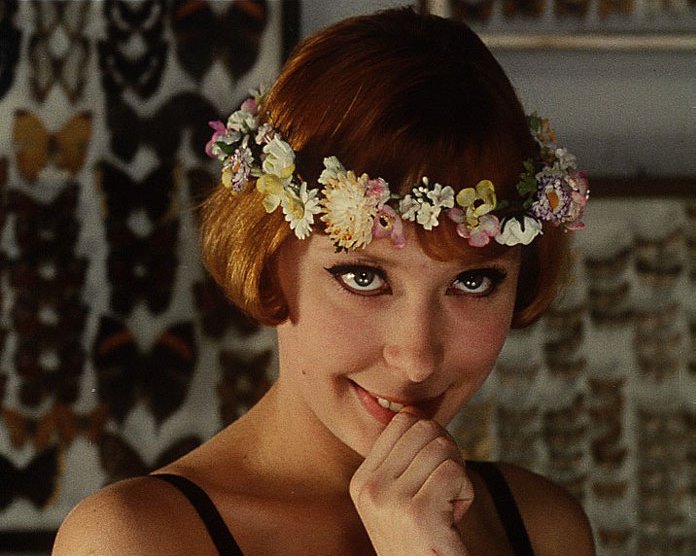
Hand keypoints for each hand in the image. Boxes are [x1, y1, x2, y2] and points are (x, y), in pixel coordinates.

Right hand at [350, 410, 473, 555]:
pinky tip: (453, 516)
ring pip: (442, 447)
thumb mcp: (402, 498)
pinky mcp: (416, 513)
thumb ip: (404, 458)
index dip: (431, 435)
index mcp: (362, 481)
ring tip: (447, 504)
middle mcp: (368, 488)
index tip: (436, 467)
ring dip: (457, 475)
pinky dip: (465, 492)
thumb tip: (415, 411)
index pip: (403, 422)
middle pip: (424, 428)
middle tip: (447, 485)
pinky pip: (454, 472)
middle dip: (447, 451)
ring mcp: (389, 501)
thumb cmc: (425, 540)